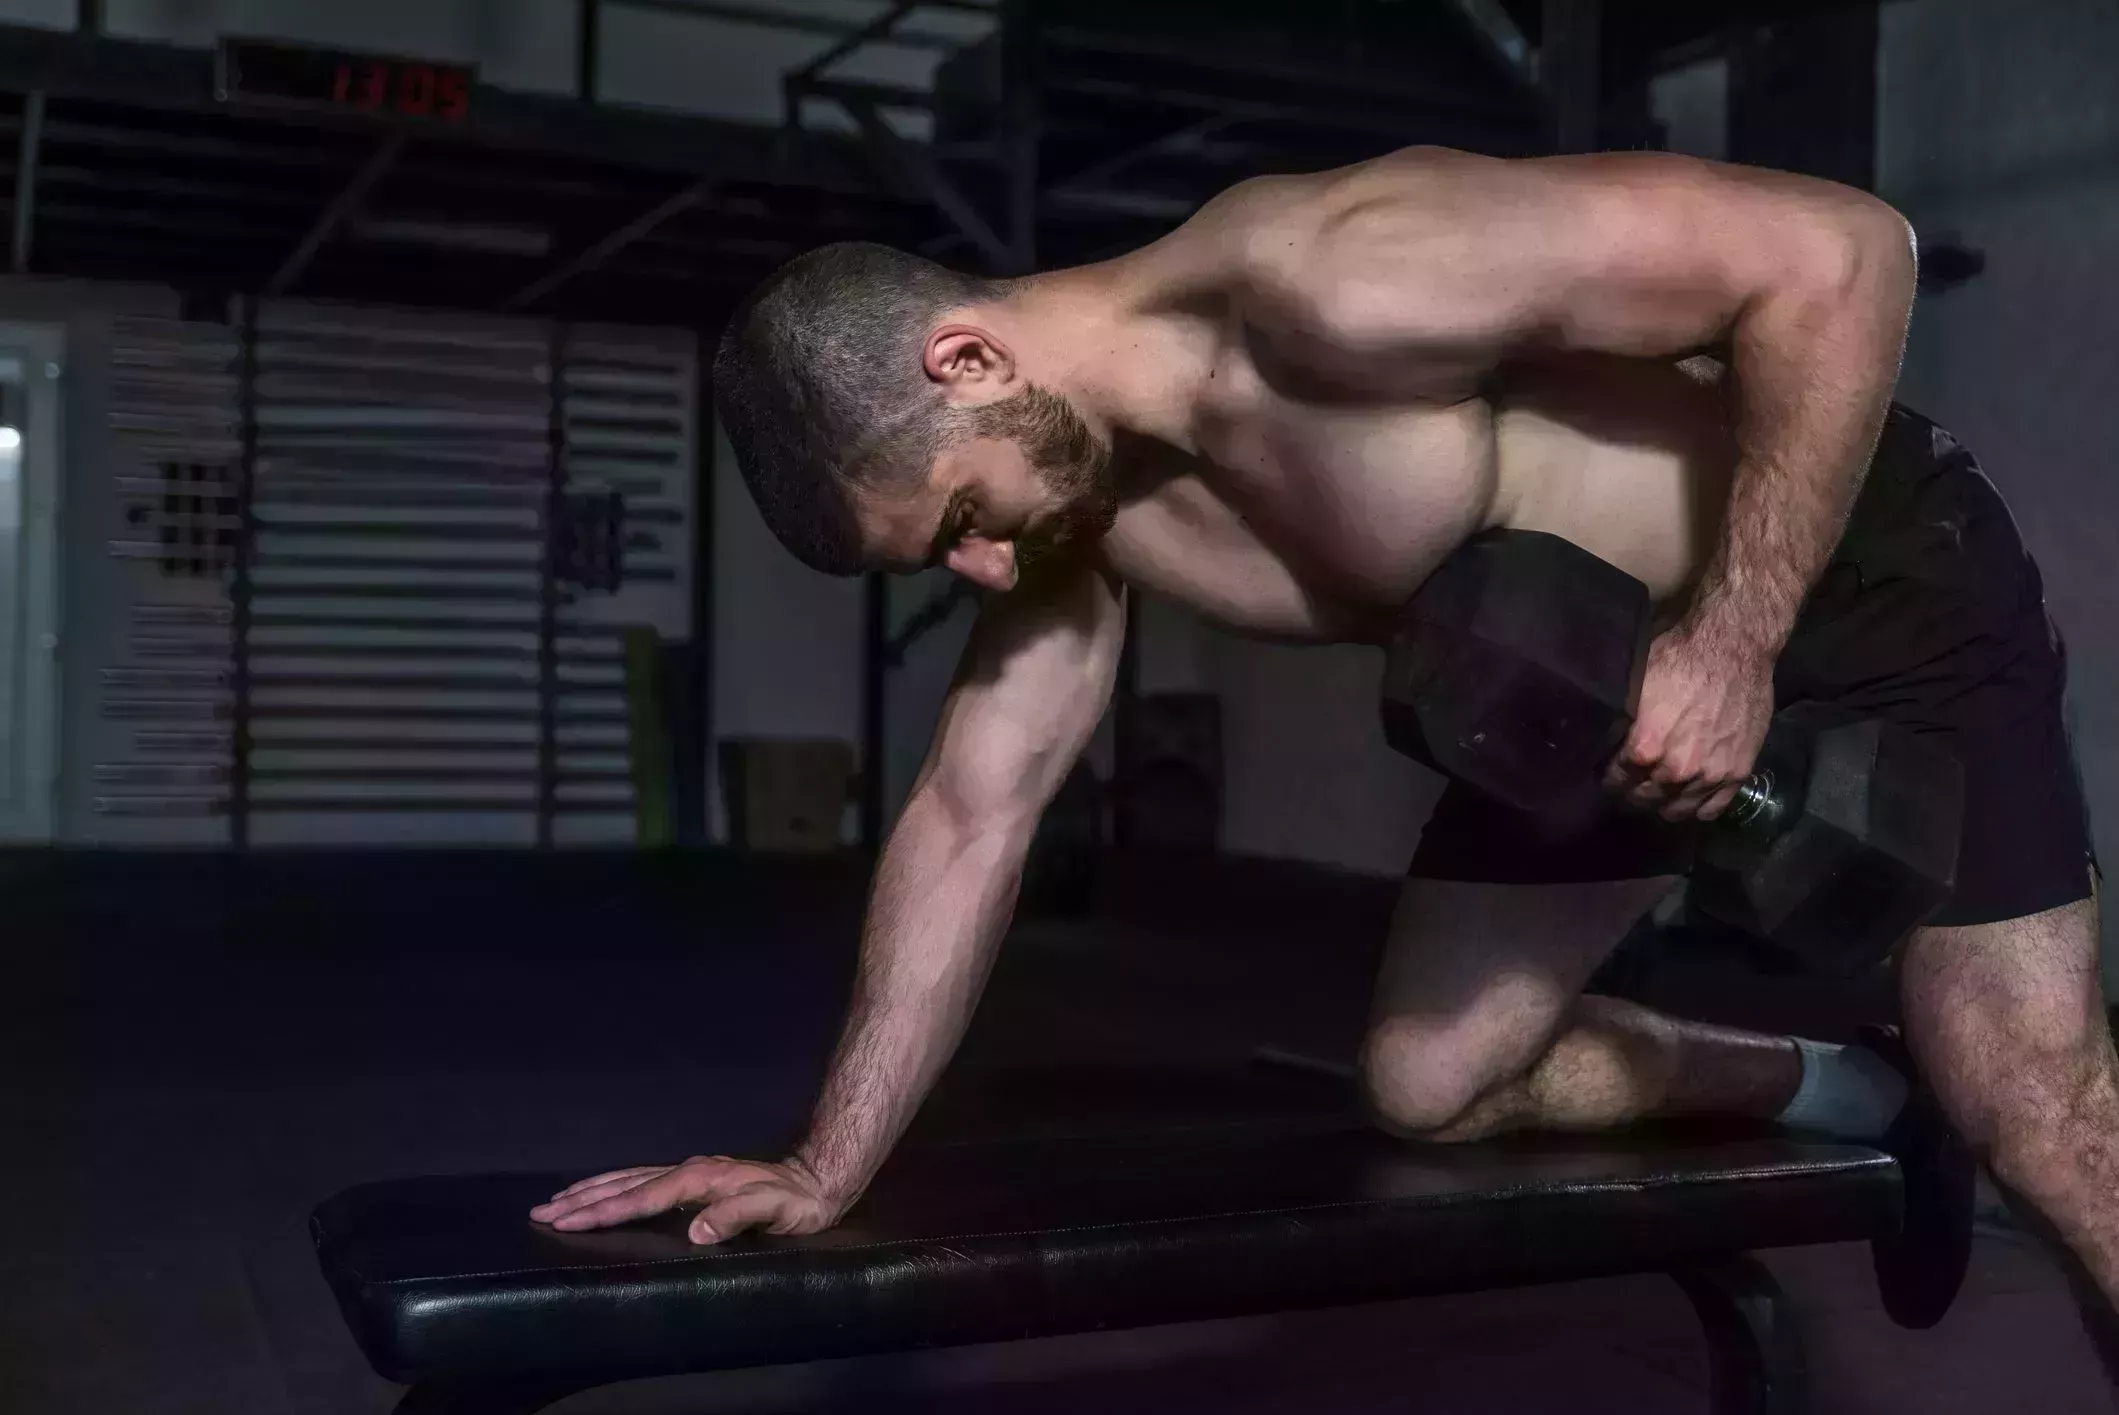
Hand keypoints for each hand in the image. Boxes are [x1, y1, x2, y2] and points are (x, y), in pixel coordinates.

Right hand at [529, 1155, 845, 1245]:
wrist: (817, 1180)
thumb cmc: (796, 1203)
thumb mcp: (773, 1212)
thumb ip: (734, 1218)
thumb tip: (695, 1232)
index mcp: (699, 1180)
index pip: (640, 1197)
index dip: (602, 1210)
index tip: (566, 1219)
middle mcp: (688, 1171)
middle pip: (624, 1184)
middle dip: (582, 1199)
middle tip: (540, 1211)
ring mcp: (690, 1173)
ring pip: (630, 1178)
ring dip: (592, 1189)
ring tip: (558, 1200)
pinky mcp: (694, 1179)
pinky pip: (643, 1180)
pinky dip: (615, 1185)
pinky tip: (604, 1191)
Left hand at [1603, 623, 1774, 822]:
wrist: (1734, 648)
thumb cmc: (1679, 658)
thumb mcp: (1635, 686)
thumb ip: (1622, 724)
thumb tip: (1604, 740)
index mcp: (1645, 748)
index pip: (1615, 780)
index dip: (1608, 778)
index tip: (1608, 775)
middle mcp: (1676, 770)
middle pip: (1644, 798)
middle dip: (1632, 792)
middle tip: (1631, 784)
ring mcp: (1710, 776)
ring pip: (1677, 810)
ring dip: (1663, 804)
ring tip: (1658, 794)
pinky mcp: (1738, 773)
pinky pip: (1713, 809)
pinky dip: (1697, 809)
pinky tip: (1689, 800)